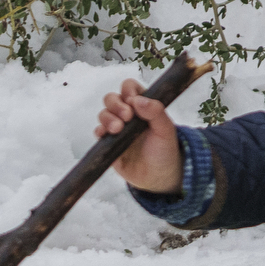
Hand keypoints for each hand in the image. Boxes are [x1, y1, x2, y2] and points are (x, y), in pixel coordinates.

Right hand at [96, 79, 182, 194]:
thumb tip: (138, 99)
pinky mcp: (109, 144)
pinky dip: (100, 130)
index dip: (128, 90)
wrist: (159, 178)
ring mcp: (117, 129)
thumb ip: (156, 112)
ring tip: (118, 129)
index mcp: (143, 107)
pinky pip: (98, 132)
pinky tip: (107, 135)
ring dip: (108, 117)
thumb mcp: (166, 130)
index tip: (133, 100)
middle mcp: (128, 115)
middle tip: (127, 116)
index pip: (130, 88)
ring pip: (104, 113)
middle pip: (112, 98)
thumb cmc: (165, 151)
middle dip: (116, 104)